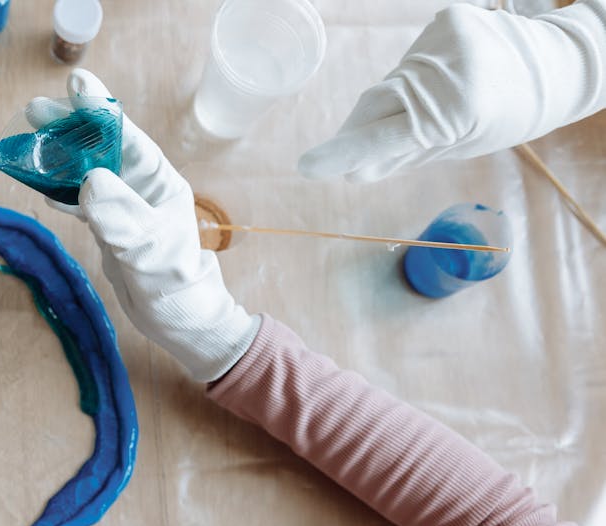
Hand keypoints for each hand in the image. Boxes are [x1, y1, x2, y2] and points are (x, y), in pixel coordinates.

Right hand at [51, 69, 259, 381]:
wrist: (177, 320)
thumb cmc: (175, 283)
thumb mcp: (150, 249)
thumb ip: (121, 216)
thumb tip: (89, 182)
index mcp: (158, 181)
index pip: (126, 138)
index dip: (100, 111)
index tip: (76, 85)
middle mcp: (139, 187)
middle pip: (100, 147)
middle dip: (69, 127)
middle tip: (33, 111)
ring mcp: (123, 206)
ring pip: (85, 170)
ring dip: (58, 157)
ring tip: (27, 139)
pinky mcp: (109, 226)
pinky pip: (79, 200)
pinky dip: (59, 191)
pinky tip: (39, 183)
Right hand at [298, 1, 605, 181]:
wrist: (550, 67)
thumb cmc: (504, 117)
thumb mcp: (458, 146)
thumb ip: (403, 156)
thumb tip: (354, 172)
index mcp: (457, 113)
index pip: (387, 136)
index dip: (346, 153)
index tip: (308, 167)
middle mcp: (447, 72)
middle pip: (377, 104)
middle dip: (356, 132)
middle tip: (337, 156)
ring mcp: (444, 41)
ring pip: (390, 81)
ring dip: (388, 104)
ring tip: (422, 109)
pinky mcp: (444, 20)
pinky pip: (408, 59)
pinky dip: (411, 78)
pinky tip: (438, 80)